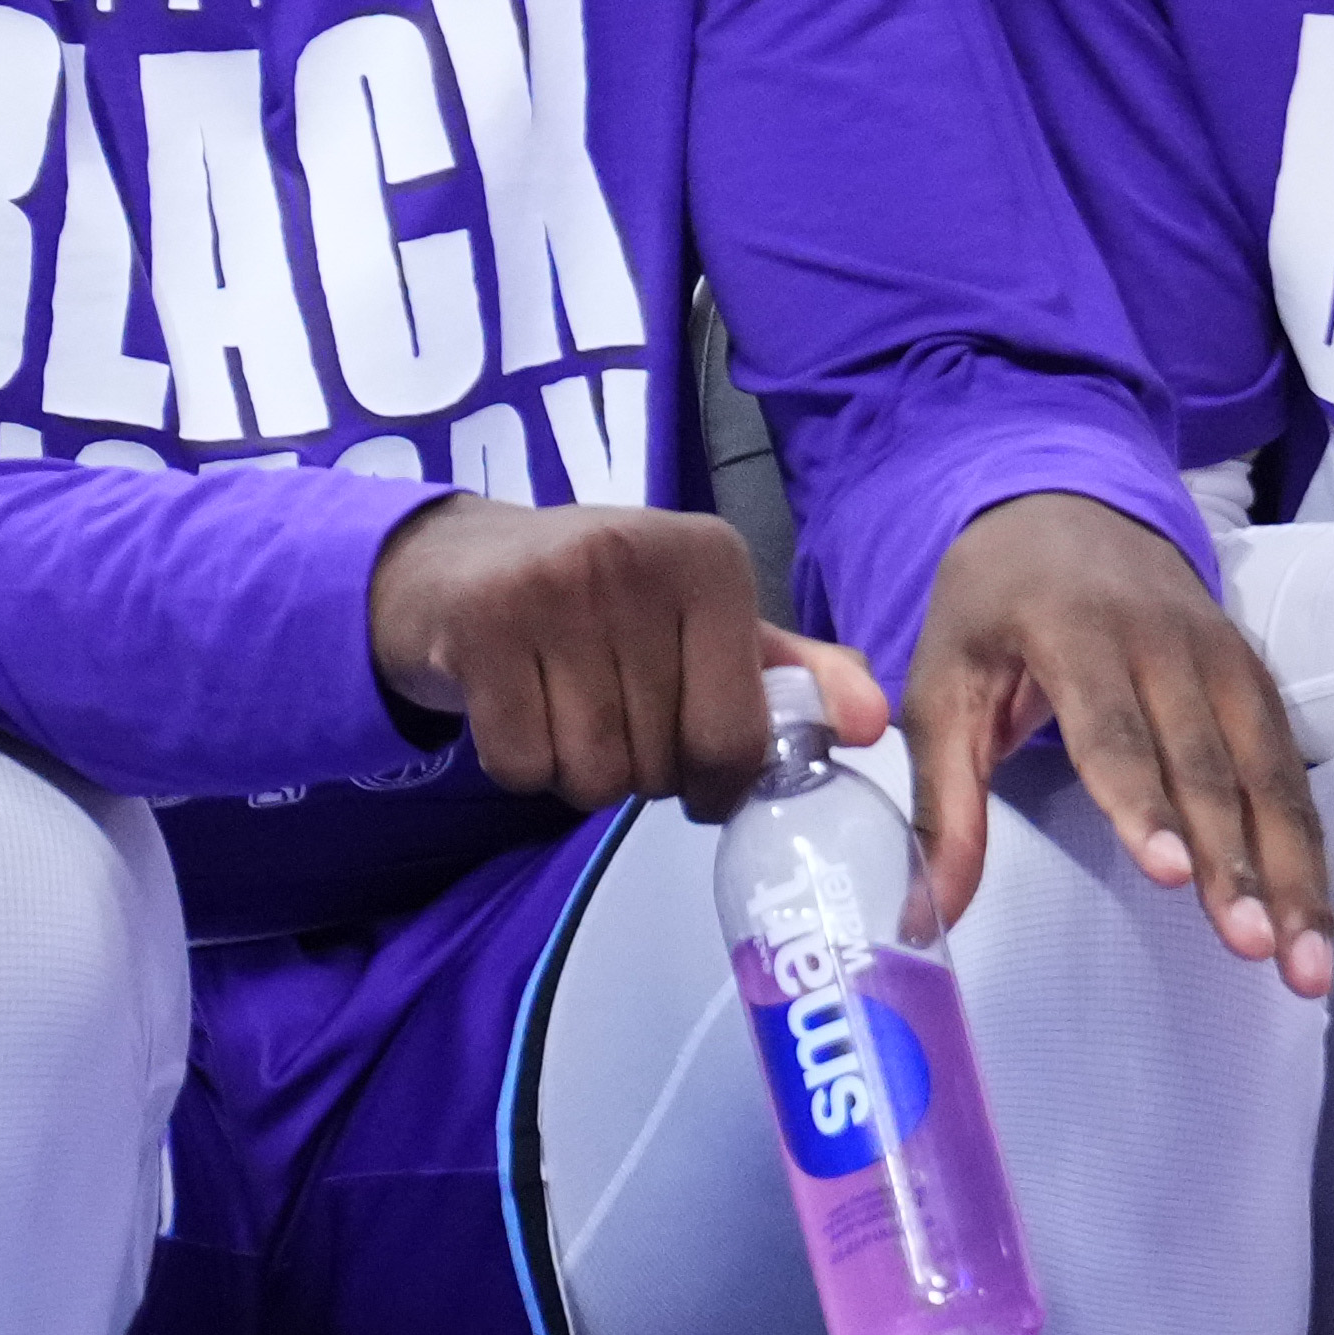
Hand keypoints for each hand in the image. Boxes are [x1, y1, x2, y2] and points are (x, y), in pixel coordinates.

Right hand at [362, 494, 891, 819]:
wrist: (457, 561)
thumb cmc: (601, 604)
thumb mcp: (704, 621)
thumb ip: (791, 674)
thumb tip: (875, 722)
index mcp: (713, 560)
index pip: (739, 734)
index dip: (715, 776)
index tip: (691, 760)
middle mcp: (640, 558)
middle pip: (661, 762)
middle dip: (640, 769)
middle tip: (611, 714)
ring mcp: (556, 586)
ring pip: (592, 774)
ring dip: (579, 773)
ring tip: (565, 707)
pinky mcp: (483, 623)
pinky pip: (521, 767)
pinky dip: (520, 765)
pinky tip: (517, 706)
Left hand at [902, 491, 1332, 996]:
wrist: (1063, 503)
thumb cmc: (991, 608)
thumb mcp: (941, 686)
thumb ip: (941, 807)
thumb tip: (920, 922)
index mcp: (1072, 627)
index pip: (1113, 726)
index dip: (1144, 802)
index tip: (1174, 875)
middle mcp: (1162, 635)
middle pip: (1207, 759)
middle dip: (1237, 860)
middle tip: (1257, 948)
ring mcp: (1221, 650)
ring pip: (1266, 768)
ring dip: (1292, 867)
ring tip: (1306, 961)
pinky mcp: (1253, 671)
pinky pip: (1287, 763)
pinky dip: (1306, 842)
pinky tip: (1315, 917)